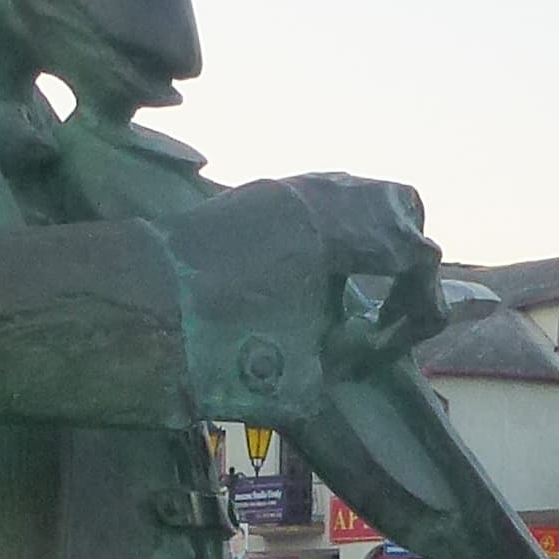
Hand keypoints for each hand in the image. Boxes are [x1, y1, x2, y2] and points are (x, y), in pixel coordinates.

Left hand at [160, 175, 436, 422]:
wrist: (136, 311)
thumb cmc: (218, 348)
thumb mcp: (304, 372)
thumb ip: (359, 352)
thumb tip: (380, 344)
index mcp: (337, 228)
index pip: (417, 253)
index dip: (422, 306)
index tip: (396, 344)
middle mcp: (318, 192)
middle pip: (401, 206)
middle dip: (408, 259)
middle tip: (389, 311)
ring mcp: (287, 186)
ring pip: (360, 195)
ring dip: (373, 242)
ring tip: (351, 297)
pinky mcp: (259, 195)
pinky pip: (321, 200)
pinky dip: (336, 234)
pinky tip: (313, 280)